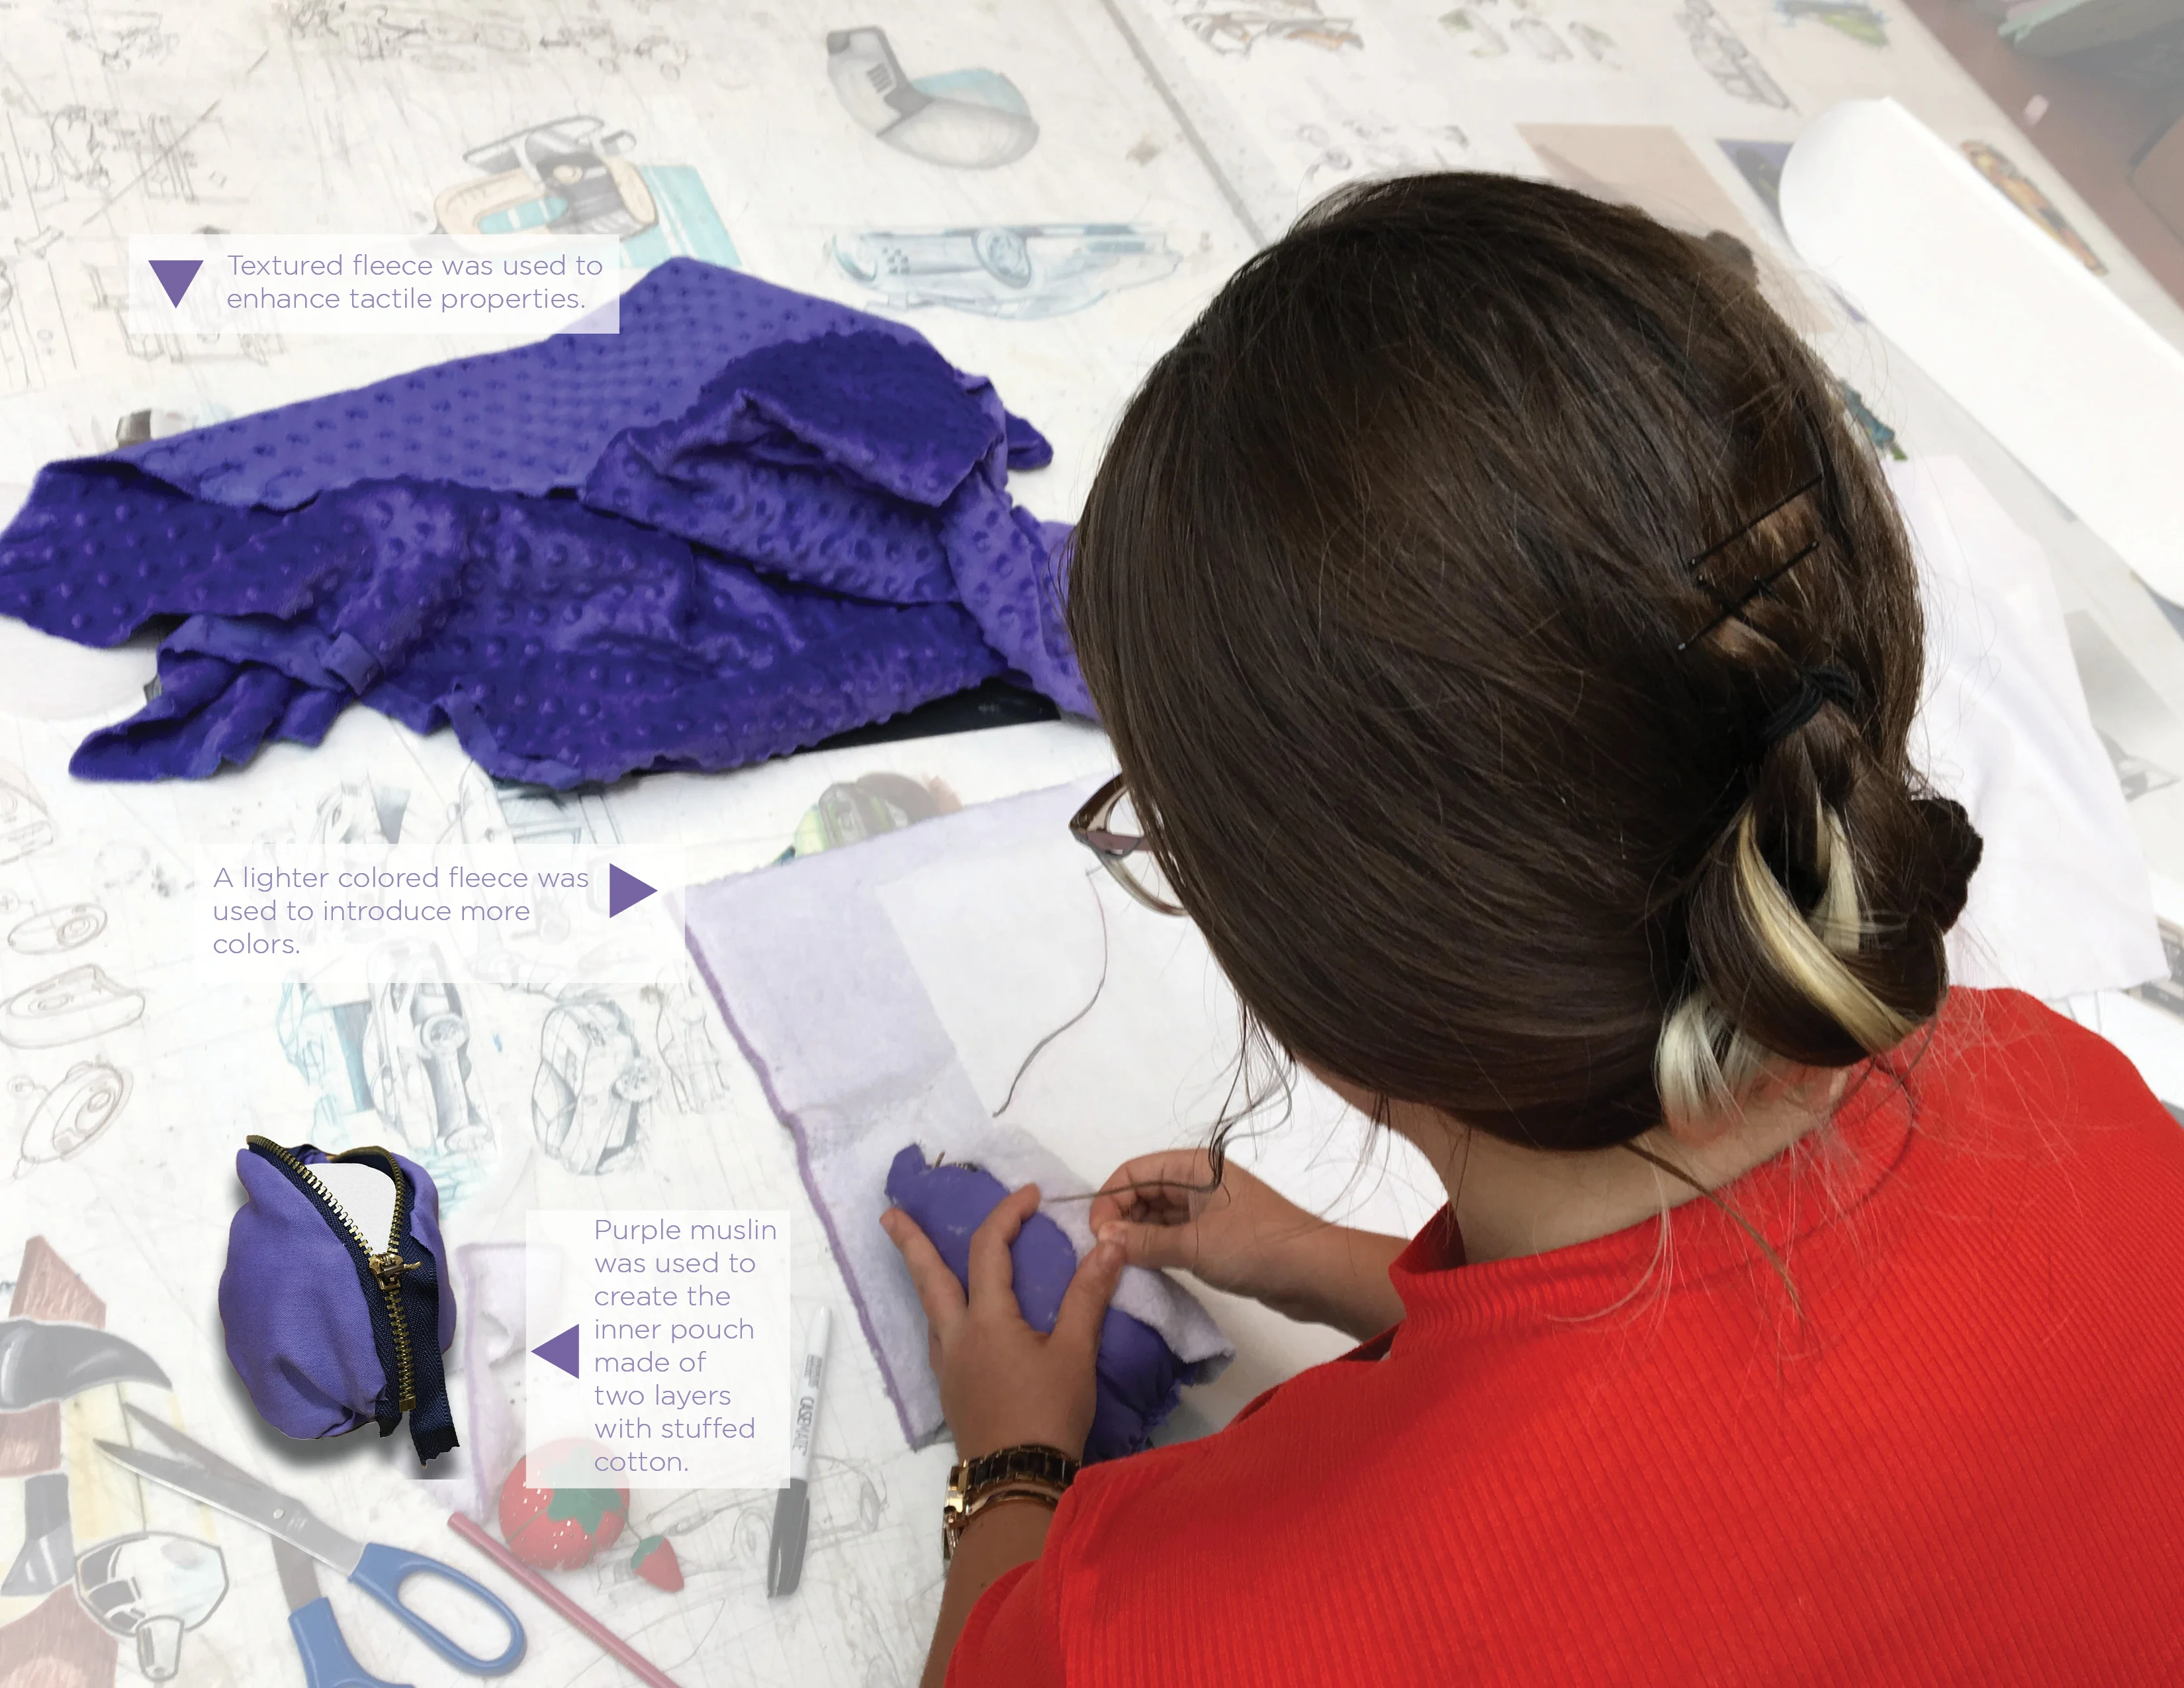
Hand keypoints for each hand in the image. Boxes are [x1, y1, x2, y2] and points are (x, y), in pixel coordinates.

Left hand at [881, 1183, 1123, 1461]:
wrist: (1016, 1480)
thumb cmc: (1047, 1414)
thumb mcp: (1075, 1353)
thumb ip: (1088, 1296)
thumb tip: (1110, 1243)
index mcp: (986, 1320)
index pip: (990, 1250)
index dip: (1008, 1215)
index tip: (1030, 1195)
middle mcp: (956, 1337)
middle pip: (927, 1278)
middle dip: (910, 1243)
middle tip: (888, 1215)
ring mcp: (948, 1366)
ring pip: (929, 1309)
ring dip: (925, 1279)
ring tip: (925, 1262)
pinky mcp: (952, 1390)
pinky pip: (938, 1337)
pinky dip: (941, 1313)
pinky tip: (955, 1322)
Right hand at [1086, 1149, 1407, 1339]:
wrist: (1315, 1274)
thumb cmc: (1256, 1247)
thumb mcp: (1194, 1245)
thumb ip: (1144, 1241)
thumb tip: (1101, 1238)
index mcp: (1194, 1165)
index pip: (1134, 1171)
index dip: (1109, 1199)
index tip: (1095, 1236)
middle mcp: (1198, 1181)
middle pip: (1143, 1191)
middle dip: (1119, 1218)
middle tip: (1104, 1256)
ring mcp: (1207, 1209)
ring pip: (1156, 1216)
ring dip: (1136, 1236)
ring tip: (1118, 1266)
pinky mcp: (1216, 1236)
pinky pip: (1173, 1236)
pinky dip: (1155, 1248)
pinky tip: (1141, 1269)